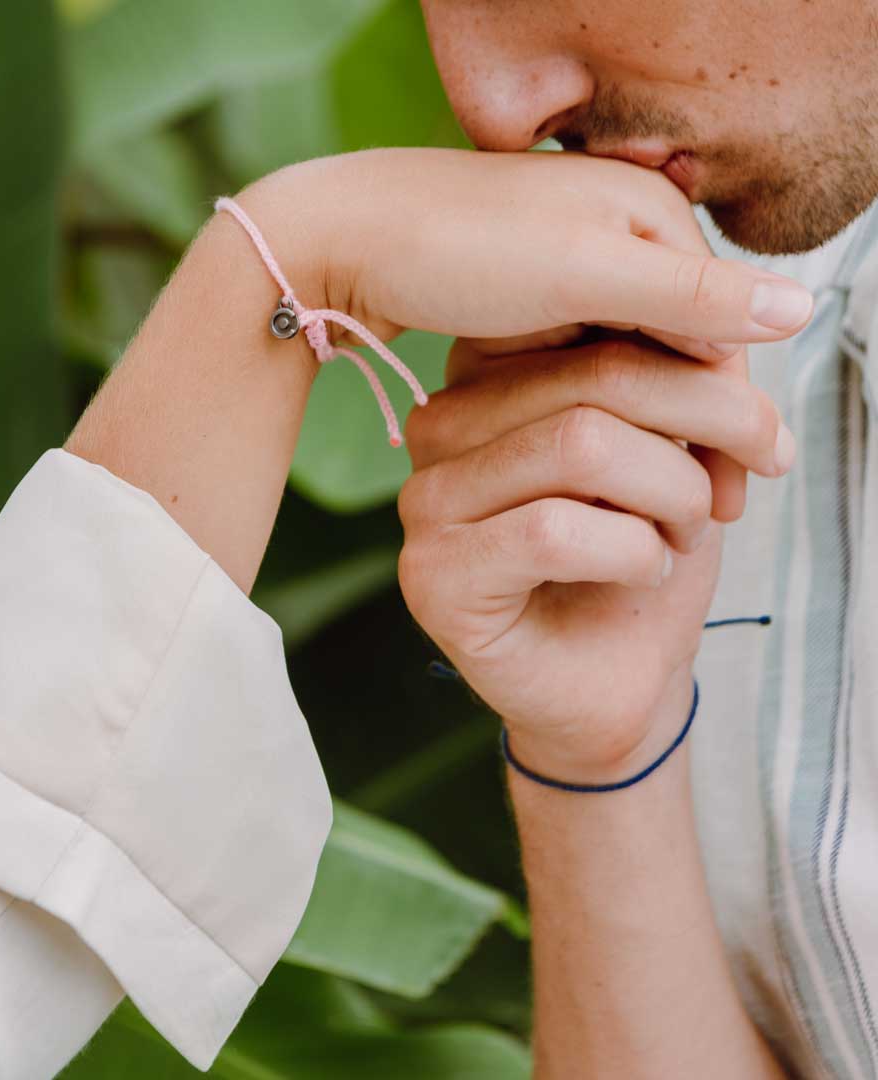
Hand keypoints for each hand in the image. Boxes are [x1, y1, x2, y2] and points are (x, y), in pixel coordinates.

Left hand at [240, 146, 811, 517]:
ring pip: (635, 366)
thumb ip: (683, 296)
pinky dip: (597, 416)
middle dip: (694, 432)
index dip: (730, 410)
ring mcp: (573, 267)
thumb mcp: (579, 273)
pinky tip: (597, 469)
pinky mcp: (530, 298)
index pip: (720, 327)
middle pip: (682, 350)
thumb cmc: (458, 248)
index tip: (736, 489)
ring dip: (649, 434)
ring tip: (663, 508)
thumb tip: (799, 309)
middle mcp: (621, 234)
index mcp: (650, 215)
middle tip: (712, 515)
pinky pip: (585, 367)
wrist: (349, 235)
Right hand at [395, 337, 792, 783]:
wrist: (612, 681)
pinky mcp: (432, 574)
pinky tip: (643, 572)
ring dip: (670, 496)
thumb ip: (674, 383)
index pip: (594, 324)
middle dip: (705, 431)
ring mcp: (425, 501)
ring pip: (580, 445)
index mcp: (486, 379)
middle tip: (731, 492)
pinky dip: (632, 553)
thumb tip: (720, 328)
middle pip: (595, 379)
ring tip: (681, 534)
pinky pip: (553, 531)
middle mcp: (440, 427)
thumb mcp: (670, 450)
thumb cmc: (636, 561)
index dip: (695, 370)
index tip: (751, 433)